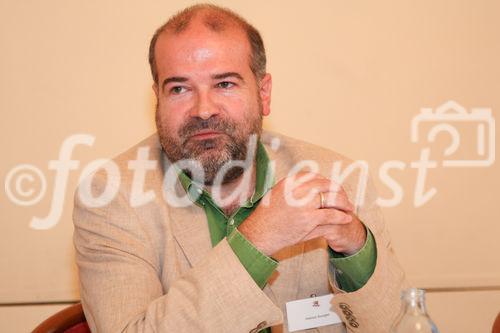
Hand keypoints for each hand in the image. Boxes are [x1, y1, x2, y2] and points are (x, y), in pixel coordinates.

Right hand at [238, 172, 359, 255]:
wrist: (259, 233)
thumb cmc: (267, 217)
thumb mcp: (277, 195)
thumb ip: (293, 189)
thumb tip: (309, 184)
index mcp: (290, 182)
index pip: (315, 176)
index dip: (327, 182)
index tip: (332, 188)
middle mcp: (298, 190)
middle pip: (326, 185)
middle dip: (338, 191)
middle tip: (345, 198)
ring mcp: (304, 204)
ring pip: (332, 198)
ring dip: (344, 203)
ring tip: (349, 208)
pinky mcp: (309, 218)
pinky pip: (331, 215)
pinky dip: (341, 216)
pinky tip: (346, 218)